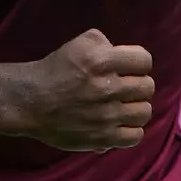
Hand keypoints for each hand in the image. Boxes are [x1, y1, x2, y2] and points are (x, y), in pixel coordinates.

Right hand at [15, 29, 153, 151]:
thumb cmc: (56, 69)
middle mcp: (108, 88)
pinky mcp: (102, 138)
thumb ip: (104, 43)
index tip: (130, 67)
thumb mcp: (79, 43)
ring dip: (136, 107)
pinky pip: (135, 136)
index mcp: (102, 61)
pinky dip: (131, 130)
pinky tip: (121, 124)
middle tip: (126, 87)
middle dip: (138, 84)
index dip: (139, 62)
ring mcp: (106, 116)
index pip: (144, 60)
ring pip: (145, 112)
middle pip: (148, 87)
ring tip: (124, 106)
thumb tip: (124, 56)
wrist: (32, 101)